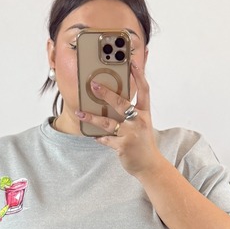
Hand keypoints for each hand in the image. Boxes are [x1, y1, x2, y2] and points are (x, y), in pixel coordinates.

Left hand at [75, 63, 165, 177]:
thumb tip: (114, 98)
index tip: (132, 63)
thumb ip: (132, 111)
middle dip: (106, 94)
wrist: (149, 165)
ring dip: (92, 118)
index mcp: (144, 113)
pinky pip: (106, 139)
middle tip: (93, 85)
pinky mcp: (123, 146)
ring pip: (108, 122)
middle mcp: (139, 121)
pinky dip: (98, 137)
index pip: (144, 90)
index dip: (139, 75)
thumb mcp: (142, 124)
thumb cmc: (143, 142)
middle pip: (122, 103)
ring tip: (80, 113)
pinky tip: (92, 135)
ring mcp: (131, 134)